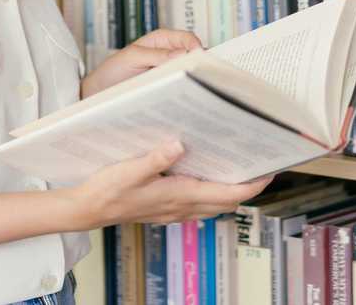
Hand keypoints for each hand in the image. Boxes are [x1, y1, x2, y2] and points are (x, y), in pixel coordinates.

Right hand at [66, 141, 273, 227]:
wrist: (86, 210)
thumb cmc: (105, 191)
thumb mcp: (129, 170)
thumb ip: (155, 158)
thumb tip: (178, 145)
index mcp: (179, 195)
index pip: (229, 193)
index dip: (253, 184)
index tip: (269, 170)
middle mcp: (181, 206)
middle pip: (228, 201)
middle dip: (249, 186)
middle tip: (261, 164)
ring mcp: (174, 210)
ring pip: (214, 204)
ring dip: (230, 190)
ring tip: (238, 166)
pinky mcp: (165, 209)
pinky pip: (199, 204)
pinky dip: (211, 193)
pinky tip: (204, 175)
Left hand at [80, 29, 202, 97]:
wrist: (99, 92)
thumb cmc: (112, 71)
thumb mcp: (132, 58)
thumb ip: (156, 55)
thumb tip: (183, 53)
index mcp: (161, 39)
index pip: (187, 38)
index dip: (196, 47)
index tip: (198, 61)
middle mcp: (168, 53)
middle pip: (192, 55)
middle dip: (198, 64)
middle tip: (200, 76)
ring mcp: (168, 71)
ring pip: (188, 72)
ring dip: (191, 78)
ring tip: (192, 88)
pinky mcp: (166, 86)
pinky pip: (180, 87)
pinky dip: (183, 90)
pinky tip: (182, 97)